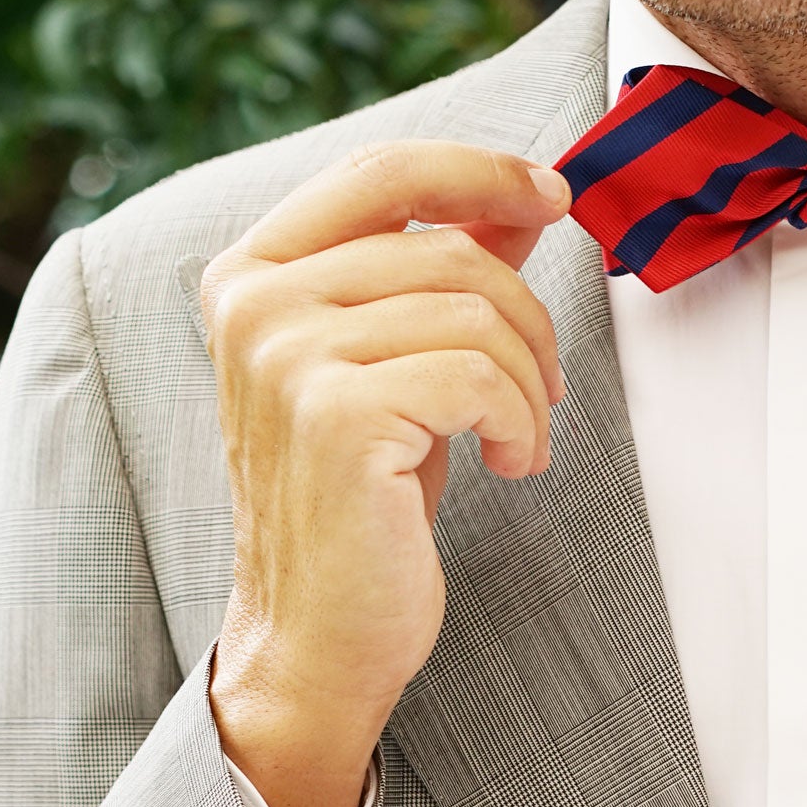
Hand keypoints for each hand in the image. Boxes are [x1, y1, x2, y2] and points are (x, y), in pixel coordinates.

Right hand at [203, 142, 570, 806]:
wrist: (317, 638)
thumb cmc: (361, 510)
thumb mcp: (399, 369)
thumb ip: (437, 277)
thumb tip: (520, 198)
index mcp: (253, 274)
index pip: (382, 171)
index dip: (480, 169)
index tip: (553, 195)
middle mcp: (255, 302)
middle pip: (446, 244)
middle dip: (527, 317)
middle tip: (546, 389)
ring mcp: (288, 355)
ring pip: (473, 310)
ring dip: (529, 384)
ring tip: (523, 440)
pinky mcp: (336, 416)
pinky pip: (478, 376)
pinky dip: (520, 422)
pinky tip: (512, 465)